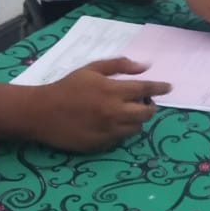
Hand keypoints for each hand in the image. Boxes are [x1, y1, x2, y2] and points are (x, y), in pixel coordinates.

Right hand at [29, 58, 171, 151]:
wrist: (41, 112)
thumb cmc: (67, 87)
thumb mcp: (91, 69)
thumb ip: (118, 65)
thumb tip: (143, 66)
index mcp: (113, 91)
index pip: (146, 89)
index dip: (160, 88)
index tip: (169, 87)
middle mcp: (114, 112)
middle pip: (146, 113)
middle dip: (150, 107)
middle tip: (144, 102)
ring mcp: (108, 131)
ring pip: (136, 128)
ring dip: (137, 120)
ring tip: (126, 113)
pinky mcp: (100, 145)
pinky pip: (120, 139)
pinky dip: (121, 131)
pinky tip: (111, 123)